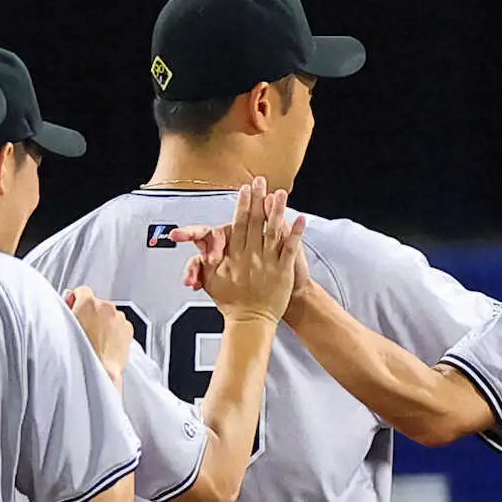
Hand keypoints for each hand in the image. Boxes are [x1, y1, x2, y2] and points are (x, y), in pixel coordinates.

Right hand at [65, 286, 131, 382]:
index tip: (75, 308)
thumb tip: (70, 297)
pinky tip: (107, 342)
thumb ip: (69, 307)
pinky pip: (120, 324)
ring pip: (109, 314)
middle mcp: (106, 307)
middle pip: (97, 303)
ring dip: (104, 321)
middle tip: (85, 328)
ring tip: (97, 338)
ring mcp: (119, 317)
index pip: (82, 291)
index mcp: (88, 303)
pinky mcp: (128, 328)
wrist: (100, 369)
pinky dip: (115, 330)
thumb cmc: (81, 351)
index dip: (77, 300)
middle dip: (92, 312)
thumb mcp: (65, 325)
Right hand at [174, 177, 306, 323]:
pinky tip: (301, 218)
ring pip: (272, 230)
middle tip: (261, 181)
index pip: (238, 223)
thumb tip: (200, 248)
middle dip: (258, 200)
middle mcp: (250, 254)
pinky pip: (290, 248)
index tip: (245, 190)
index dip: (243, 205)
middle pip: (254, 221)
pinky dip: (296, 233)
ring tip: (282, 193)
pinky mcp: (282, 271)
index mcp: (233, 254)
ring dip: (277, 210)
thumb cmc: (230, 301)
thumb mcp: (210, 280)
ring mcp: (267, 261)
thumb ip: (205, 262)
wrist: (250, 321)